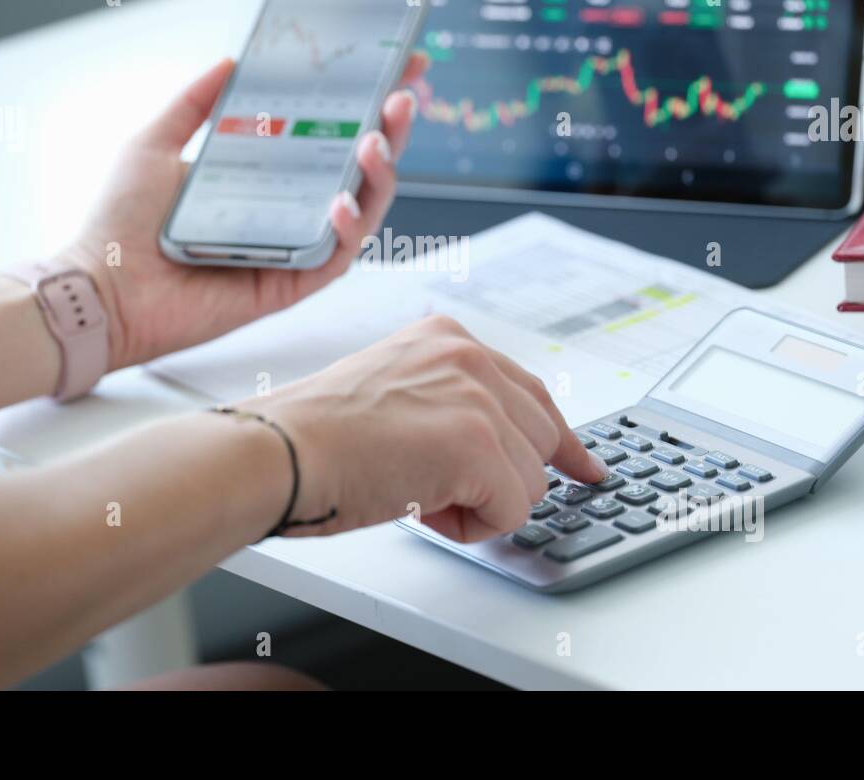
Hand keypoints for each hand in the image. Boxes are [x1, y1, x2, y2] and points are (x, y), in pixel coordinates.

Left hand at [60, 54, 428, 370]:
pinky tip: (341, 201)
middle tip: (401, 97)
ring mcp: (295, 245)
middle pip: (358, 167)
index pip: (328, 132)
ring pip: (362, 209)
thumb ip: (194, 103)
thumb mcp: (154, 143)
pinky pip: (337, 255)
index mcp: (266, 174)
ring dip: (379, 174)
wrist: (102, 287)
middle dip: (390, 130)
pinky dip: (348, 227)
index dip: (367, 100)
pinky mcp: (292, 282)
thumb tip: (232, 61)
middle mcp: (288, 208)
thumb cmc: (120, 223)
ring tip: (375, 141)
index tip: (396, 63)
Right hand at [236, 315, 606, 541]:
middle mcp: (469, 356)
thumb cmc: (315, 436)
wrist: (279, 453)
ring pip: (530, 481)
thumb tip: (496, 455)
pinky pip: (512, 510)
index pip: (530, 392)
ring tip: (414, 488)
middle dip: (501, 478)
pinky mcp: (479, 446)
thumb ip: (448, 404)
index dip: (557, 440)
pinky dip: (472, 526)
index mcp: (447, 338)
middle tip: (438, 489)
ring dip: (479, 502)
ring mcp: (478, 398)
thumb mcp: (394, 393)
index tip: (584, 465)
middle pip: (540, 439)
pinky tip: (423, 504)